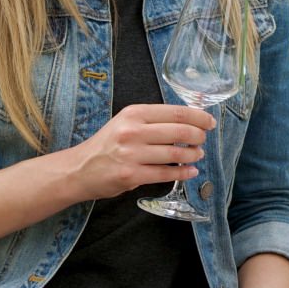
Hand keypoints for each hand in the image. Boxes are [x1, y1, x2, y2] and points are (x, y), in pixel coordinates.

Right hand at [62, 103, 214, 199]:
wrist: (79, 169)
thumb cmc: (107, 144)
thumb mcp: (126, 122)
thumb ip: (153, 120)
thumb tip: (190, 122)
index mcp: (134, 113)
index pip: (176, 112)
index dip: (198, 117)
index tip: (209, 122)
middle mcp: (132, 131)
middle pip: (180, 131)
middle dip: (198, 137)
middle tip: (203, 140)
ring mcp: (131, 154)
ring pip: (175, 153)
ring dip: (193, 155)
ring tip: (197, 155)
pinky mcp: (131, 175)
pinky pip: (166, 173)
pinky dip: (183, 172)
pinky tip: (191, 171)